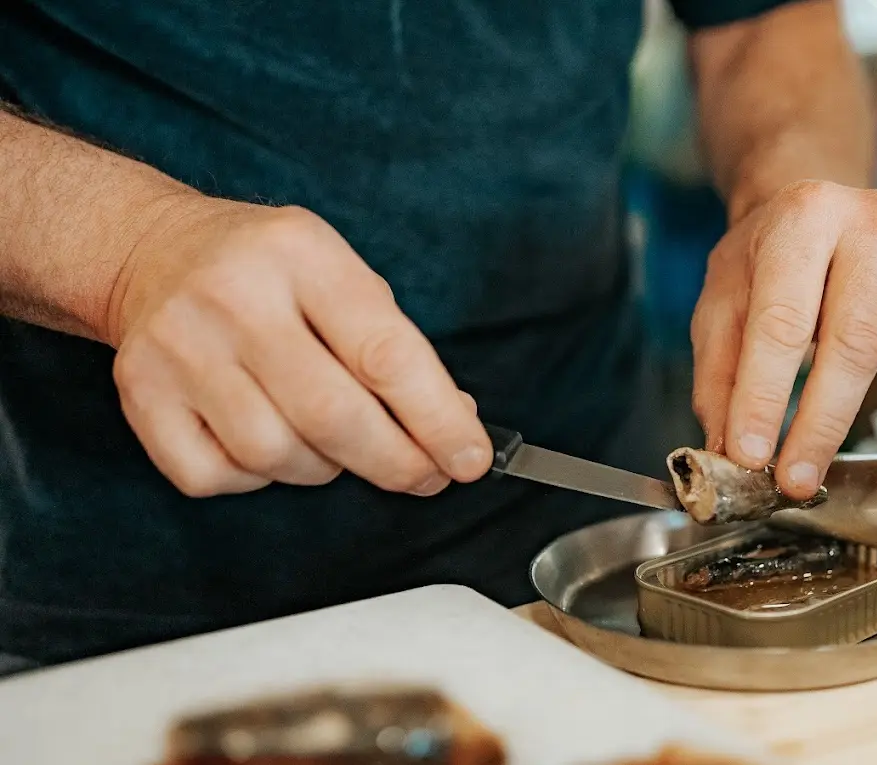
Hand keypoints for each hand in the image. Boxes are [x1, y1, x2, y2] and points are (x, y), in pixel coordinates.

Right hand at [108, 197, 491, 497]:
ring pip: (277, 456)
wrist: (153, 251)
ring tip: (332, 441)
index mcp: (302, 255)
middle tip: (425, 477)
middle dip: (395, 462)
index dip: (437, 419)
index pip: (386, 354)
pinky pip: (217, 476)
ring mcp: (179, 347)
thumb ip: (394, 346)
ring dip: (324, 469)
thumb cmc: (270, 272)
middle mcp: (235, 297)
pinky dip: (256, 479)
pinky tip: (267, 442)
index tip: (470, 459)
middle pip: (333, 416)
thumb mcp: (339, 272)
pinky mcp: (139, 394)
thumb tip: (453, 425)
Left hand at [690, 180, 876, 498]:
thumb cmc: (766, 258)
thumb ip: (722, 376)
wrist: (811, 199)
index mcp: (801, 222)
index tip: (751, 456)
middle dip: (827, 418)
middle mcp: (868, 224)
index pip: (782, 322)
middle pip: (857, 333)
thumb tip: (728, 454)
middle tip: (803, 479)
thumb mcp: (721, 301)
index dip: (765, 396)